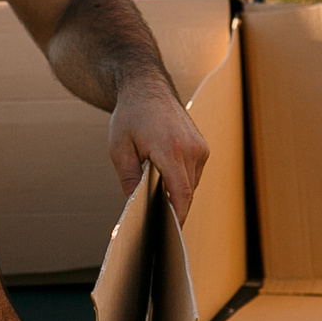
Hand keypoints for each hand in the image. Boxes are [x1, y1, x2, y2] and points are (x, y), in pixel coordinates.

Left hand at [109, 79, 207, 217]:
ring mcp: (200, 147)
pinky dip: (180, 182)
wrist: (147, 87)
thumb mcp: (119, 149)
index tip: (170, 233)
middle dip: (173, 208)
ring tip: (157, 201)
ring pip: (191, 185)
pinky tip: (164, 183)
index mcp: (170, 149)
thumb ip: (128, 180)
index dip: (177, 216)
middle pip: (186, 192)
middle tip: (155, 223)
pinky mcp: (202, 147)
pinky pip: (193, 174)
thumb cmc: (130, 116)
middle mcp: (191, 149)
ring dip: (176, 194)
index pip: (180, 194)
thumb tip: (134, 206)